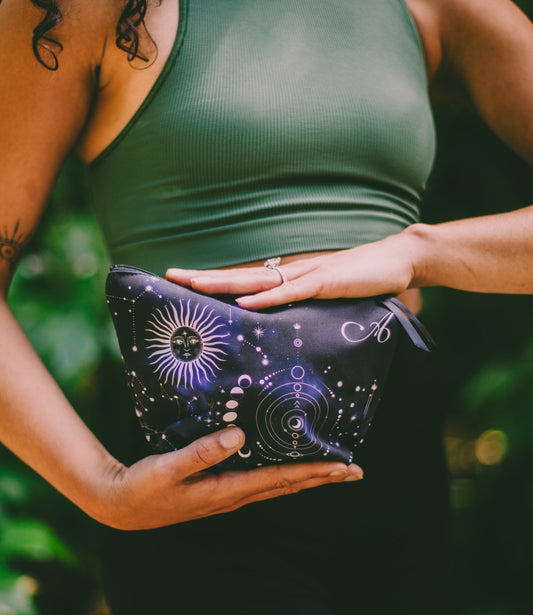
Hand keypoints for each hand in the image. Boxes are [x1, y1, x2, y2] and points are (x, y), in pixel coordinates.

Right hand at [93, 427, 362, 529]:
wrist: (121, 507)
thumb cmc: (143, 487)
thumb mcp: (167, 468)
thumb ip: (201, 452)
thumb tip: (238, 434)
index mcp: (227, 490)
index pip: (281, 478)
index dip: (314, 471)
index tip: (344, 465)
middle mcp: (234, 496)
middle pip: (288, 485)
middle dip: (323, 477)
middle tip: (356, 469)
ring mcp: (228, 496)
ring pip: (278, 486)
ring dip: (308, 478)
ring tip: (334, 469)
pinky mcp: (219, 491)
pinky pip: (262, 482)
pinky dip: (284, 475)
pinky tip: (289, 468)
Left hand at [165, 228, 422, 309]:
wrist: (399, 260)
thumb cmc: (363, 281)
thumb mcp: (327, 298)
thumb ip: (306, 308)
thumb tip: (286, 324)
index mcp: (288, 277)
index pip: (243, 279)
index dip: (213, 281)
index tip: (182, 284)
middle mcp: (290, 272)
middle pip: (238, 276)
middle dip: (203, 278)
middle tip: (169, 277)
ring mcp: (307, 275)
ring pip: (256, 280)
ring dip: (223, 283)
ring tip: (192, 285)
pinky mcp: (326, 283)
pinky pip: (292, 291)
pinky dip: (267, 298)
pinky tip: (243, 302)